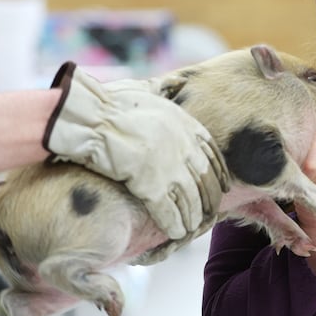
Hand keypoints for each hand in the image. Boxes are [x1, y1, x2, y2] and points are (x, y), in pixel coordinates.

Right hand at [43, 62, 229, 239]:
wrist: (91, 117)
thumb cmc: (110, 103)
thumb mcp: (146, 90)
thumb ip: (163, 89)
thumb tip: (175, 82)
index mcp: (185, 125)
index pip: (213, 154)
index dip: (219, 174)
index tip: (224, 186)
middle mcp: (184, 148)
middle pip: (205, 181)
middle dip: (208, 199)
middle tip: (209, 213)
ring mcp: (169, 168)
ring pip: (190, 200)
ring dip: (192, 216)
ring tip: (193, 227)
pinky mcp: (151, 186)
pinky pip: (168, 211)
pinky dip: (174, 224)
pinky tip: (177, 232)